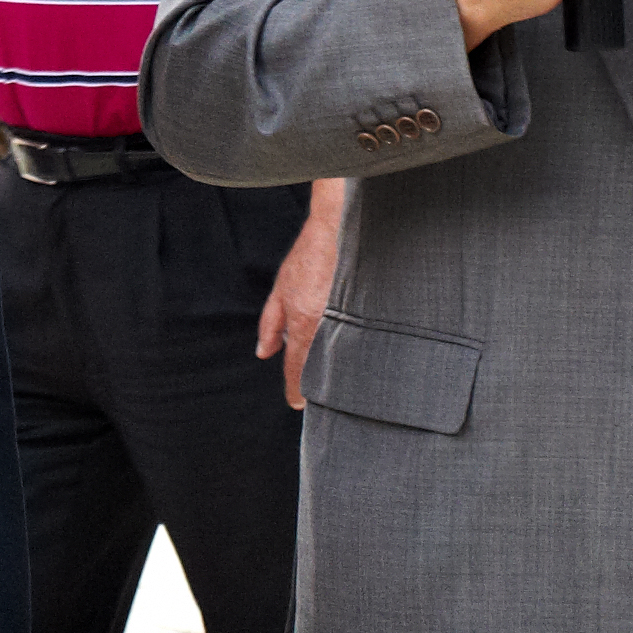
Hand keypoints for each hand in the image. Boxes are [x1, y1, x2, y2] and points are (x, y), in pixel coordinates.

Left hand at [255, 177, 344, 409]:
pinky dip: (355, 352)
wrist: (339, 228)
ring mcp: (348, 318)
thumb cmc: (309, 257)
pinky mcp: (367, 312)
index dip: (295, 389)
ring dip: (339, 371)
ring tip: (339, 383)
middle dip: (319, 385)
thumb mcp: (281, 289)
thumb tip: (265, 352)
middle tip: (317, 398)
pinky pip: (359, 342)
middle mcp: (326, 324)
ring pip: (342, 357)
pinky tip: (357, 357)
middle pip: (322, 368)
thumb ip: (271, 323)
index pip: (297, 366)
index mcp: (303, 320)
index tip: (297, 404)